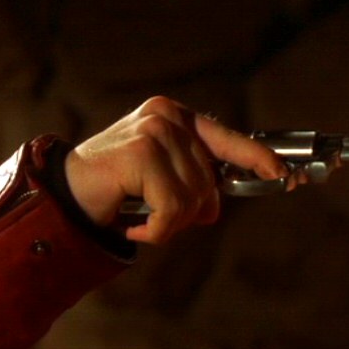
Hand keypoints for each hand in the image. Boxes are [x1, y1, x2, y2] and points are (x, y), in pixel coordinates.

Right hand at [65, 96, 287, 243]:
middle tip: (155, 215)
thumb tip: (216, 206)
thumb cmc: (115, 187)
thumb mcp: (163, 180)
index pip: (230, 139)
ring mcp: (154, 132)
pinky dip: (157, 231)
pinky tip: (133, 227)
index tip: (285, 176)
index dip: (259, 159)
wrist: (63, 194)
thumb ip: (195, 184)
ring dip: (170, 222)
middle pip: (210, 183)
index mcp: (177, 117)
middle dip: (189, 212)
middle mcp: (168, 117)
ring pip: (194, 200)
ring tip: (141, 216)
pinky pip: (173, 210)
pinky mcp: (140, 154)